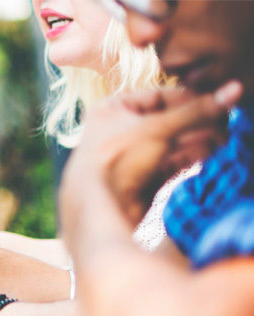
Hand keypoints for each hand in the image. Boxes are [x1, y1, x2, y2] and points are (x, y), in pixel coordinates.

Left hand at [64, 82, 241, 222]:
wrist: (102, 207)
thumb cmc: (118, 158)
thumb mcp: (158, 128)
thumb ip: (195, 111)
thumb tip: (231, 91)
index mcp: (111, 109)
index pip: (157, 95)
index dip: (188, 98)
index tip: (215, 101)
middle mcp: (118, 130)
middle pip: (167, 120)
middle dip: (197, 122)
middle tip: (225, 121)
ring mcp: (130, 155)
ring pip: (171, 143)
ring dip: (199, 139)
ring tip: (223, 138)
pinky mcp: (142, 178)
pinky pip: (170, 162)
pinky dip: (190, 157)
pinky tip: (211, 152)